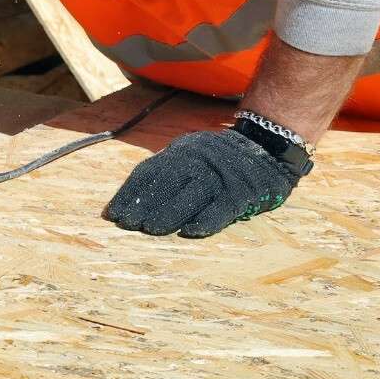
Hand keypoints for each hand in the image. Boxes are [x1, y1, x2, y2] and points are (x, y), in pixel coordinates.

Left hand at [104, 123, 310, 238]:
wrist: (267, 146)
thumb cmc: (220, 160)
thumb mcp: (189, 156)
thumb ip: (166, 172)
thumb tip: (131, 198)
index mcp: (180, 153)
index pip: (148, 173)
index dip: (129, 194)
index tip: (112, 214)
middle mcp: (198, 161)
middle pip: (165, 183)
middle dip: (143, 204)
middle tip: (125, 224)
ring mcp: (220, 176)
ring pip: (190, 195)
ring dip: (168, 213)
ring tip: (149, 229)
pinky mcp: (242, 191)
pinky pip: (222, 207)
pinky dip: (206, 220)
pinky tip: (190, 232)